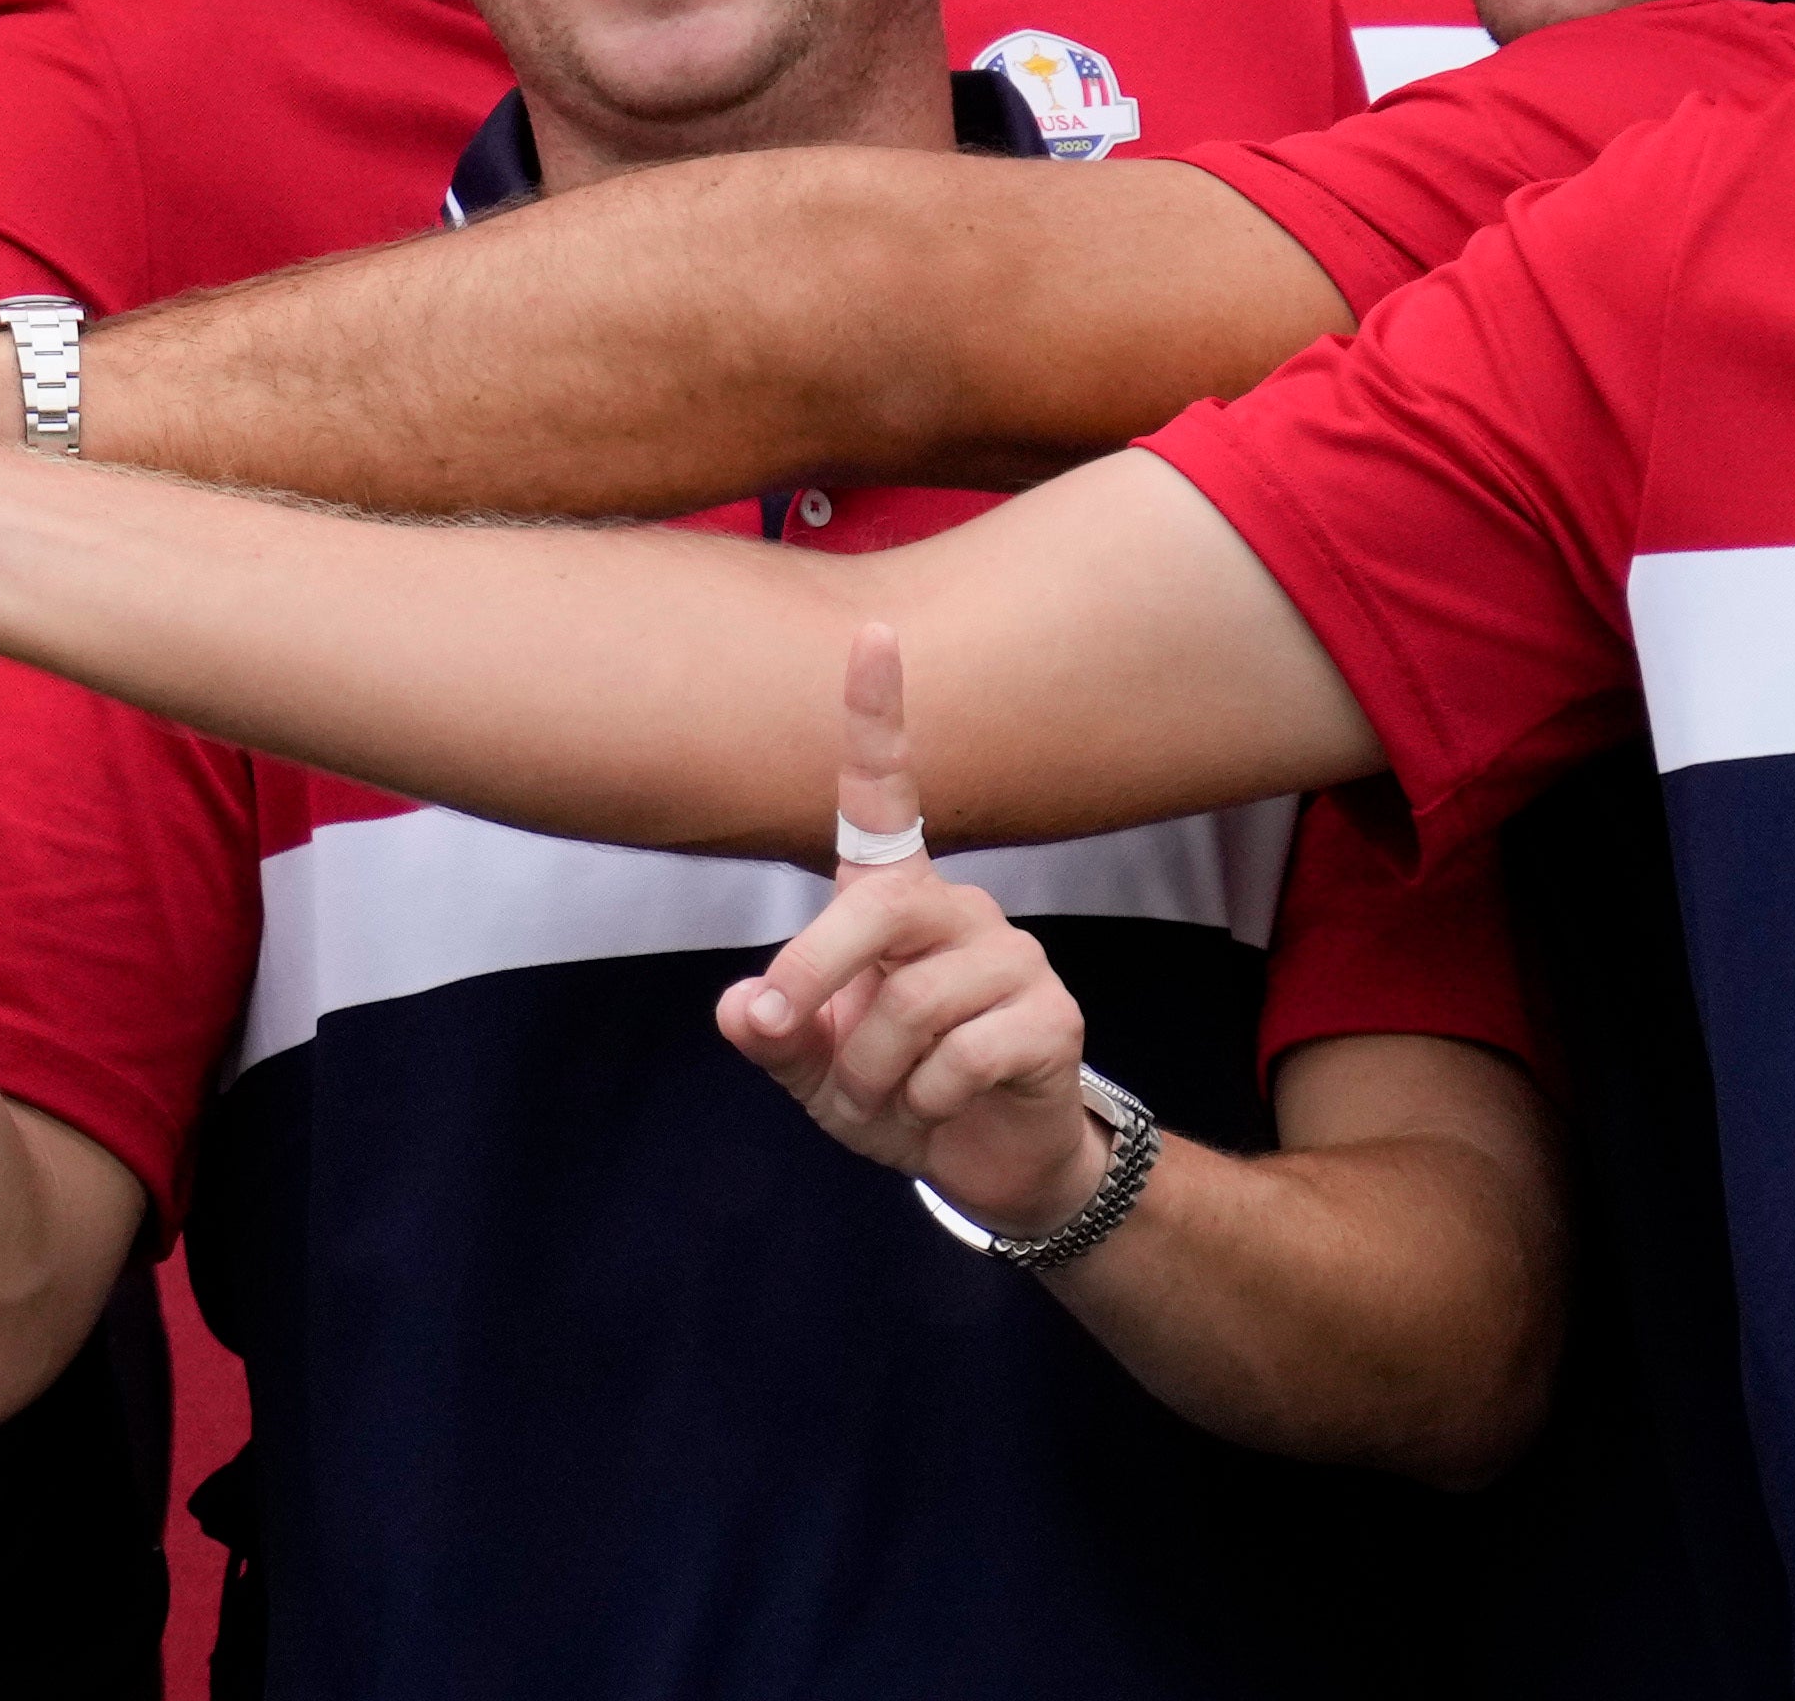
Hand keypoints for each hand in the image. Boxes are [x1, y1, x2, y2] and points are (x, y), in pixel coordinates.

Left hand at [719, 625, 1106, 1239]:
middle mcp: (958, 909)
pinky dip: (926, 1098)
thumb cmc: (890, 1089)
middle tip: (785, 1034)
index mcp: (894, 899)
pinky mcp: (1053, 1016)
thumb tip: (741, 1009)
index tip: (874, 634)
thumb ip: (769, 1031)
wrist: (982, 1161)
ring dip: (871, 1070)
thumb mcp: (809, 1063)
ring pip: (911, 1002)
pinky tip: (939, 1106)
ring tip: (885, 1095)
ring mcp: (1013, 958)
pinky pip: (961, 1055)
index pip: (885, 795)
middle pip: (875, 912)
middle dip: (812, 977)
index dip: (879, 716)